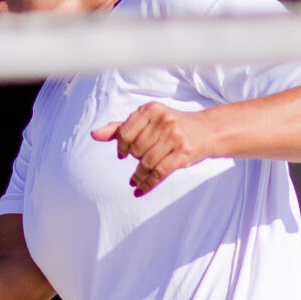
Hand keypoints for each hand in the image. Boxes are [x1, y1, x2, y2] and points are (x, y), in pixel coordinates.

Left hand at [90, 102, 217, 196]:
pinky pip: (159, 173)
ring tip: (134, 180)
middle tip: (139, 160)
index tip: (122, 154)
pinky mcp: (183, 154)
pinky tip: (139, 190)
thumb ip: (120, 128)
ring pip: (146, 163)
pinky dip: (147, 184)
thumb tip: (94, 135)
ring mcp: (175, 137)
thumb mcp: (146, 120)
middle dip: (134, 158)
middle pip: (136, 149)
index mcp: (151, 109)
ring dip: (138, 175)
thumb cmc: (171, 126)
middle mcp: (163, 121)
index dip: (121, 146)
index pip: (125, 132)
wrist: (206, 131)